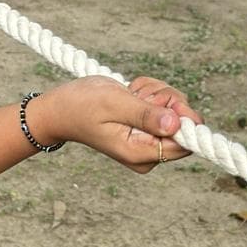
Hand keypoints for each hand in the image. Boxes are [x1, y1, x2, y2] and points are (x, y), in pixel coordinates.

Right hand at [29, 75, 202, 173]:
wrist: (60, 108)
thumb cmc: (81, 105)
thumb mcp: (113, 104)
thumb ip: (145, 114)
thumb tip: (177, 125)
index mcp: (140, 154)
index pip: (185, 142)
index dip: (183, 117)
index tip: (160, 99)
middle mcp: (148, 153)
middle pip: (184, 123)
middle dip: (164, 99)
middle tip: (137, 94)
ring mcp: (148, 141)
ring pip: (175, 110)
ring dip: (155, 93)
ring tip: (130, 94)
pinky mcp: (147, 129)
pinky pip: (165, 105)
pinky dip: (150, 92)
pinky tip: (130, 94)